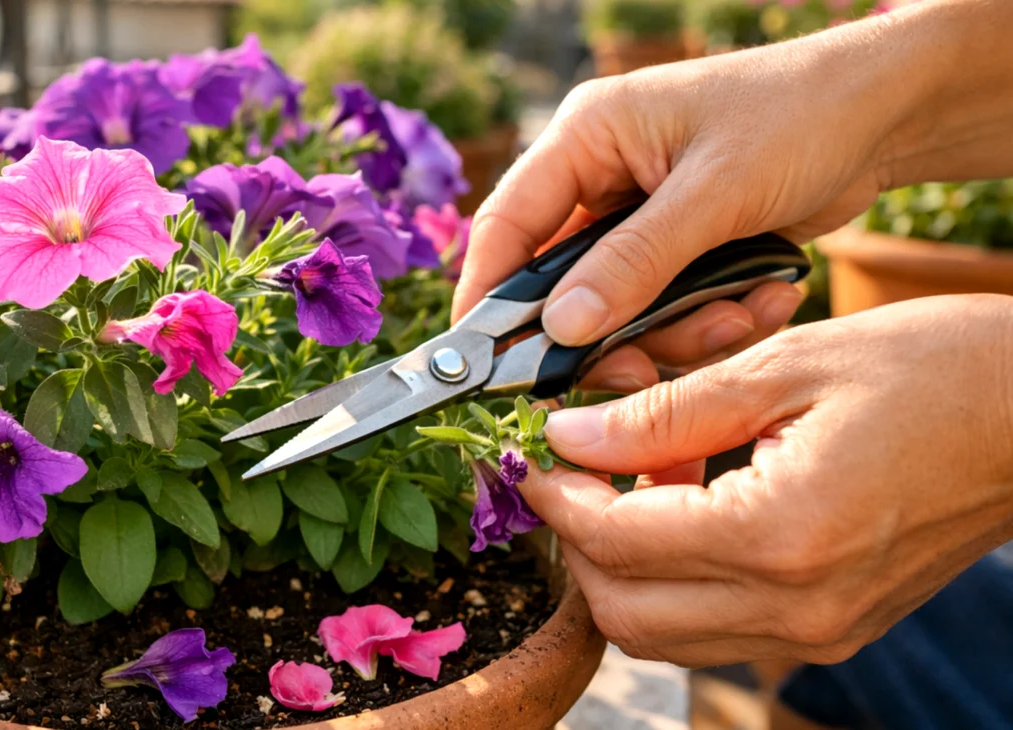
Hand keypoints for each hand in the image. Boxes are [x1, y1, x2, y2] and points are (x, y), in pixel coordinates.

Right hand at [453, 0, 1012, 348]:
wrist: (890, 114)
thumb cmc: (800, 117)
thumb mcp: (714, 191)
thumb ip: (633, 263)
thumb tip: (561, 330)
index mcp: (588, 137)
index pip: (507, 224)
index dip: (490, 296)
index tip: (490, 362)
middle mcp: (603, 178)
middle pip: (563, 282)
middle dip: (610, 331)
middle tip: (642, 369)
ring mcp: (643, 217)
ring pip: (621, 307)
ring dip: (677, 330)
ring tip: (740, 315)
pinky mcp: (683, 249)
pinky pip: (670, 308)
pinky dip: (712, 319)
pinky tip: (764, 298)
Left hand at [519, 294, 1012, 666]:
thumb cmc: (928, 370)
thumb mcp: (784, 366)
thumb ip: (665, 412)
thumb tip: (571, 436)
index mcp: (780, 534)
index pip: (616, 544)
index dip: (558, 500)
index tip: (536, 457)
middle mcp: (797, 607)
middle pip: (626, 615)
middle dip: (577, 545)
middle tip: (571, 473)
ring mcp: (819, 632)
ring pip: (664, 634)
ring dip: (623, 568)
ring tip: (633, 481)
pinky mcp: (833, 630)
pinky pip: (716, 627)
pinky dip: (676, 580)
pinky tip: (687, 504)